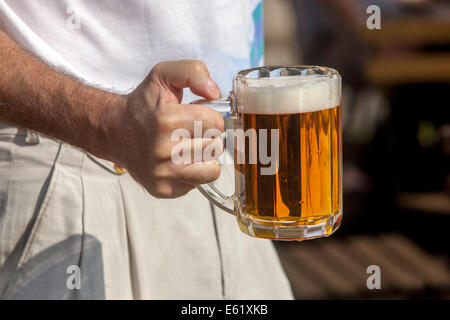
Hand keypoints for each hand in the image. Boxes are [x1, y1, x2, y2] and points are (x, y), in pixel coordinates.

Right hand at [108, 60, 224, 197]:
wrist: (115, 131)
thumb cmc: (144, 105)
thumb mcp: (163, 75)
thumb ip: (193, 72)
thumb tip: (214, 93)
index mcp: (166, 120)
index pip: (216, 123)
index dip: (210, 117)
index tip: (196, 115)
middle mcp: (163, 149)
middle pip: (215, 146)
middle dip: (208, 137)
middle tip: (190, 132)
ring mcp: (162, 173)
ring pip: (211, 170)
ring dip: (203, 157)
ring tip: (187, 147)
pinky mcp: (162, 189)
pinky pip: (198, 184)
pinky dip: (193, 173)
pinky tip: (178, 161)